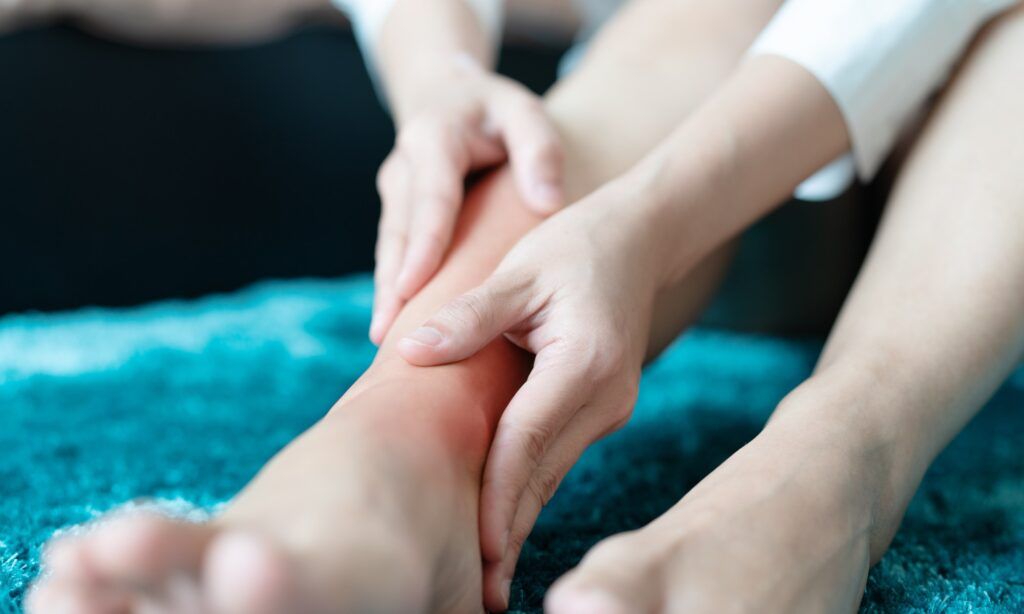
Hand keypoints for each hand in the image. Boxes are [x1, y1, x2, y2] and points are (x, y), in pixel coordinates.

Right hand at [371, 55, 564, 343]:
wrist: (454, 99)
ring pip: (388, 250)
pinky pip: (395, 257)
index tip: (412, 287)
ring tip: (385, 344)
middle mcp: (404, 168)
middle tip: (387, 334)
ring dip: (386, 295)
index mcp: (434, 137)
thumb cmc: (498, 112)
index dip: (421, 245)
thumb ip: (539, 151)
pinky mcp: (396, 215)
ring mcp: (395, 194)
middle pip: (398, 233)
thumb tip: (548, 205)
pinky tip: (397, 330)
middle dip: (392, 284)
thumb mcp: (524, 114)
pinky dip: (396, 291)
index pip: (431, 198)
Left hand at [397, 178, 664, 609]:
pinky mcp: (604, 408)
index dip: (500, 497)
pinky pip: (559, 455)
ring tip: (488, 575)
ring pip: (553, 472)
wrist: (640, 239)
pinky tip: (506, 521)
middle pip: (544, 474)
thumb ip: (468, 316)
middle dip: (510, 533)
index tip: (478, 550)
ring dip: (519, 520)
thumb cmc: (576, 247)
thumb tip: (410, 350)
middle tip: (480, 592)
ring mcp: (610, 407)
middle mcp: (605, 397)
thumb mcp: (520, 270)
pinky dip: (530, 489)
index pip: (528, 442)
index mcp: (584, 363)